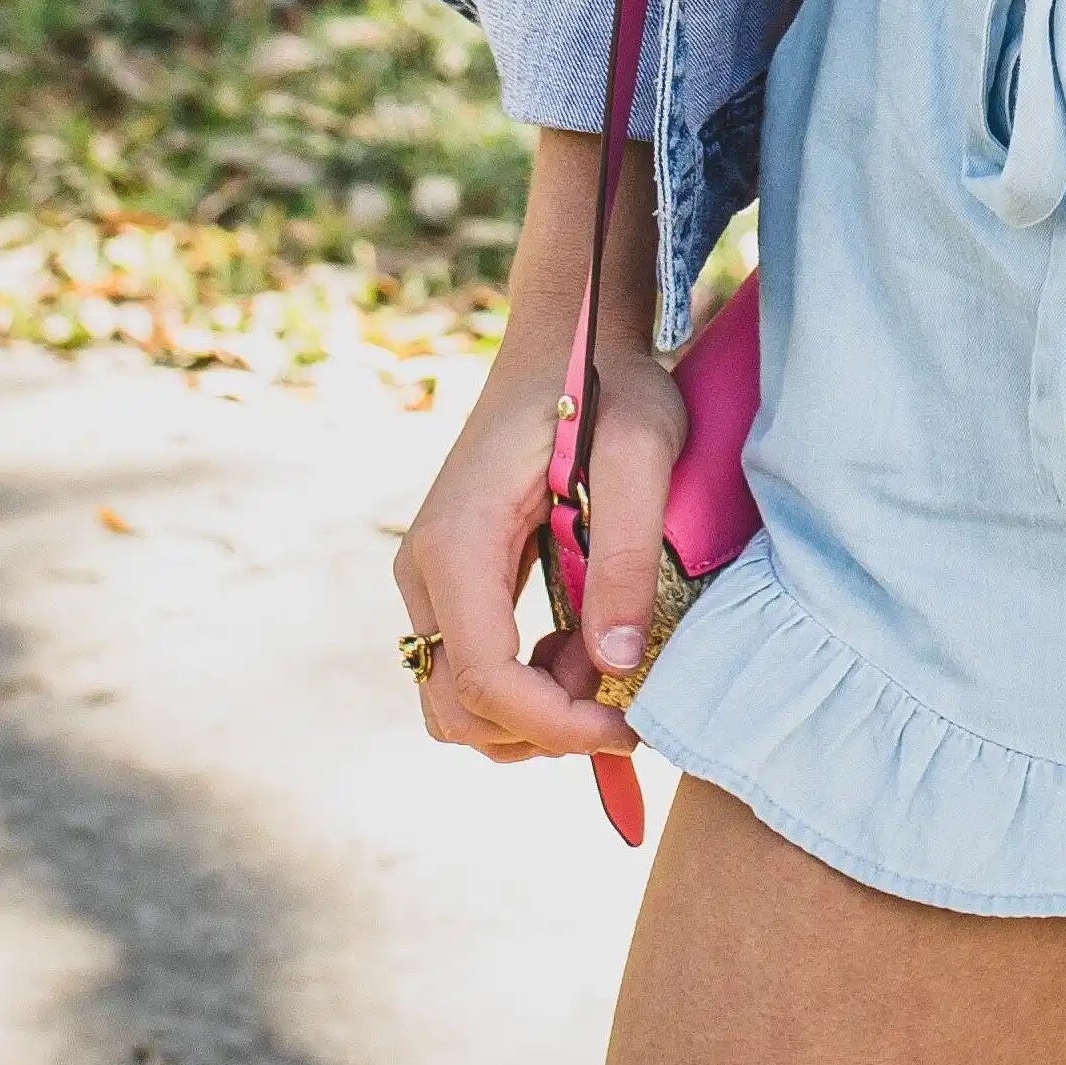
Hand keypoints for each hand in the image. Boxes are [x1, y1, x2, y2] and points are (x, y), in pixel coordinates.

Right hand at [393, 246, 676, 762]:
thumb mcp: (641, 454)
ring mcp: (430, 579)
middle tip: (617, 687)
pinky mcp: (451, 581)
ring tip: (599, 657)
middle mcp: (424, 569)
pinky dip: (523, 686)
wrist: (569, 338)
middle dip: (542, 726)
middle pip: (456, 708)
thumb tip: (616, 664)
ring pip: (455, 701)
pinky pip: (468, 668)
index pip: (483, 680)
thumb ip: (625, 555)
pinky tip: (579, 640)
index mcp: (458, 544)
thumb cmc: (608, 386)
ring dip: (530, 712)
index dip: (555, 724)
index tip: (628, 724)